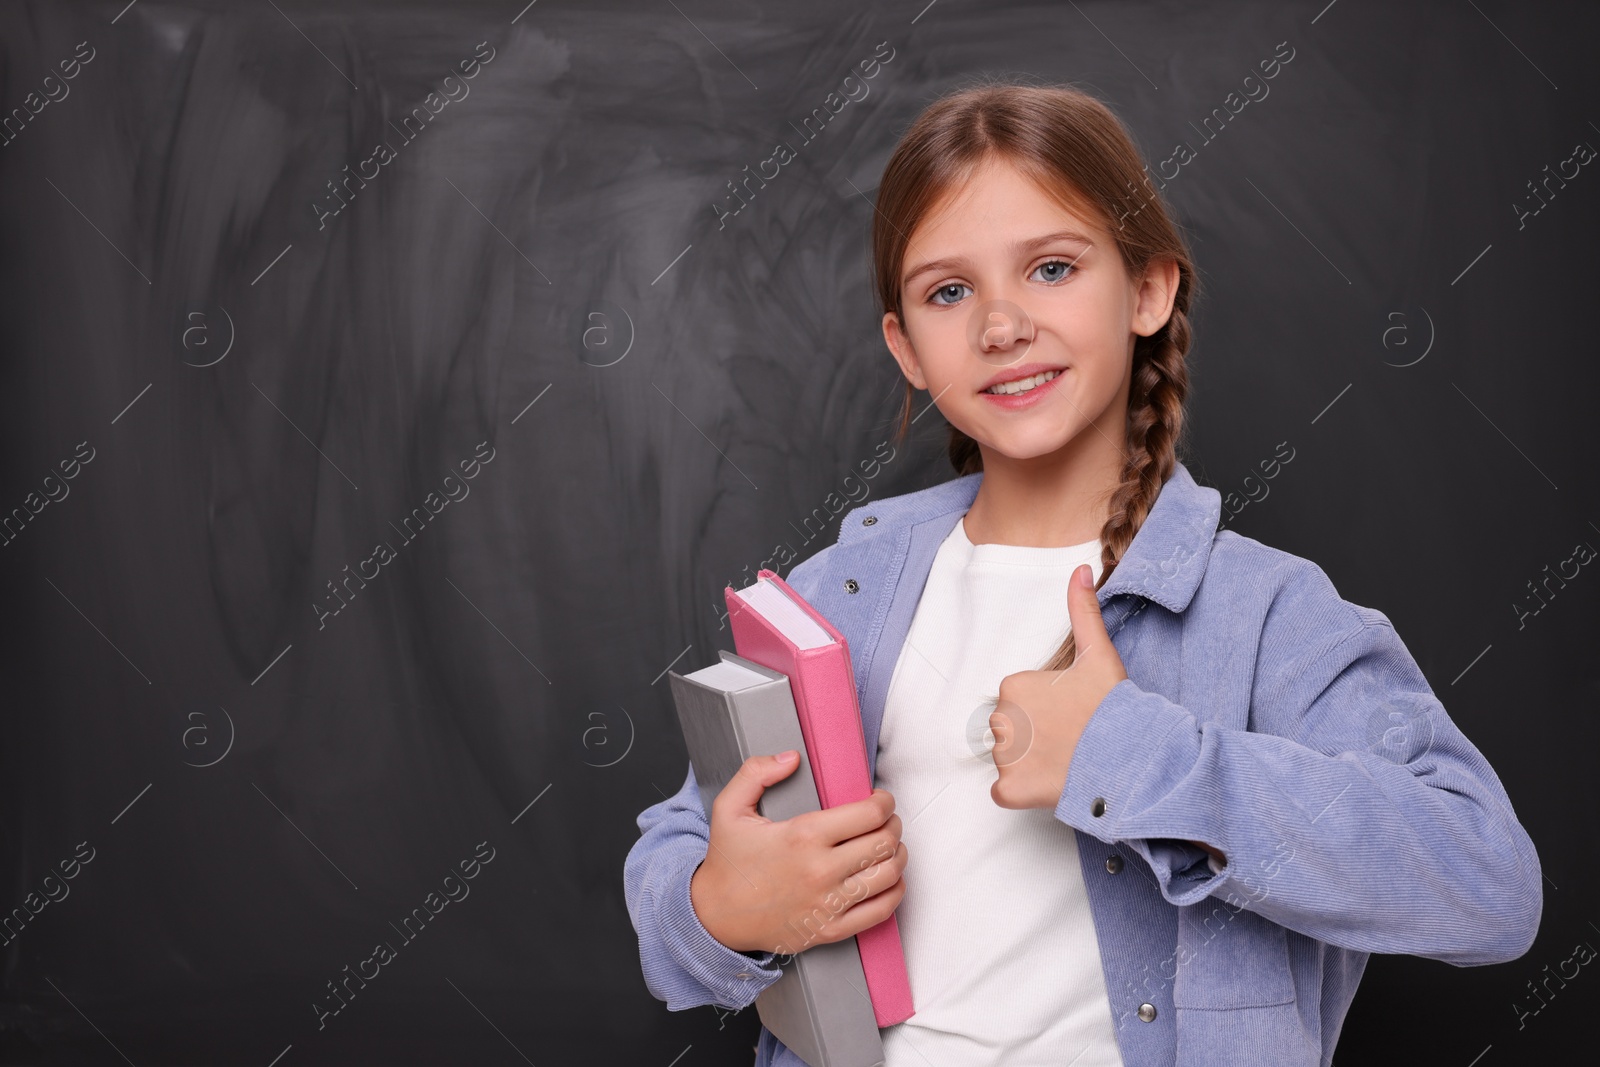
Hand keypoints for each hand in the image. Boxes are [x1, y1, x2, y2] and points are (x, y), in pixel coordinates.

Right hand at [689, 752, 908, 955]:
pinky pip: (880, 912)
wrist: (715, 917)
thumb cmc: (727, 864)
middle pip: (884, 843)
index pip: (868, 814)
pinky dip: (894, 892)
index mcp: (802, 836)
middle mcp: (821, 870)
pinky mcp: (831, 929)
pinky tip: (890, 880)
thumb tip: (791, 758)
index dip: (884, 802)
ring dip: (898, 856)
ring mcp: (828, 903)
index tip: (881, 800)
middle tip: (888, 820)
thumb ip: (756, 772)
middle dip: (893, 825)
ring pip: (888, 875)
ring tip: (891, 846)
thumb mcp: (729, 808)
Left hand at [989, 563, 1127, 809]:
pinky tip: (1052, 782)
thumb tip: (1080, 569)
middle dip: (1034, 735)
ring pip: (1008, 759)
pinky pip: (1004, 792)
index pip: (1018, 700)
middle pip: (1009, 729)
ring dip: (1030, 763)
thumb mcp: (1098, 653)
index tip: (1071, 714)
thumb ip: (1082, 610)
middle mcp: (1000, 719)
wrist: (1130, 758)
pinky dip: (1023, 792)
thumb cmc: (1113, 708)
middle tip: (1070, 739)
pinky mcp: (1009, 789)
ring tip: (1066, 760)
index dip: (1045, 709)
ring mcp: (1004, 757)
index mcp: (1013, 685)